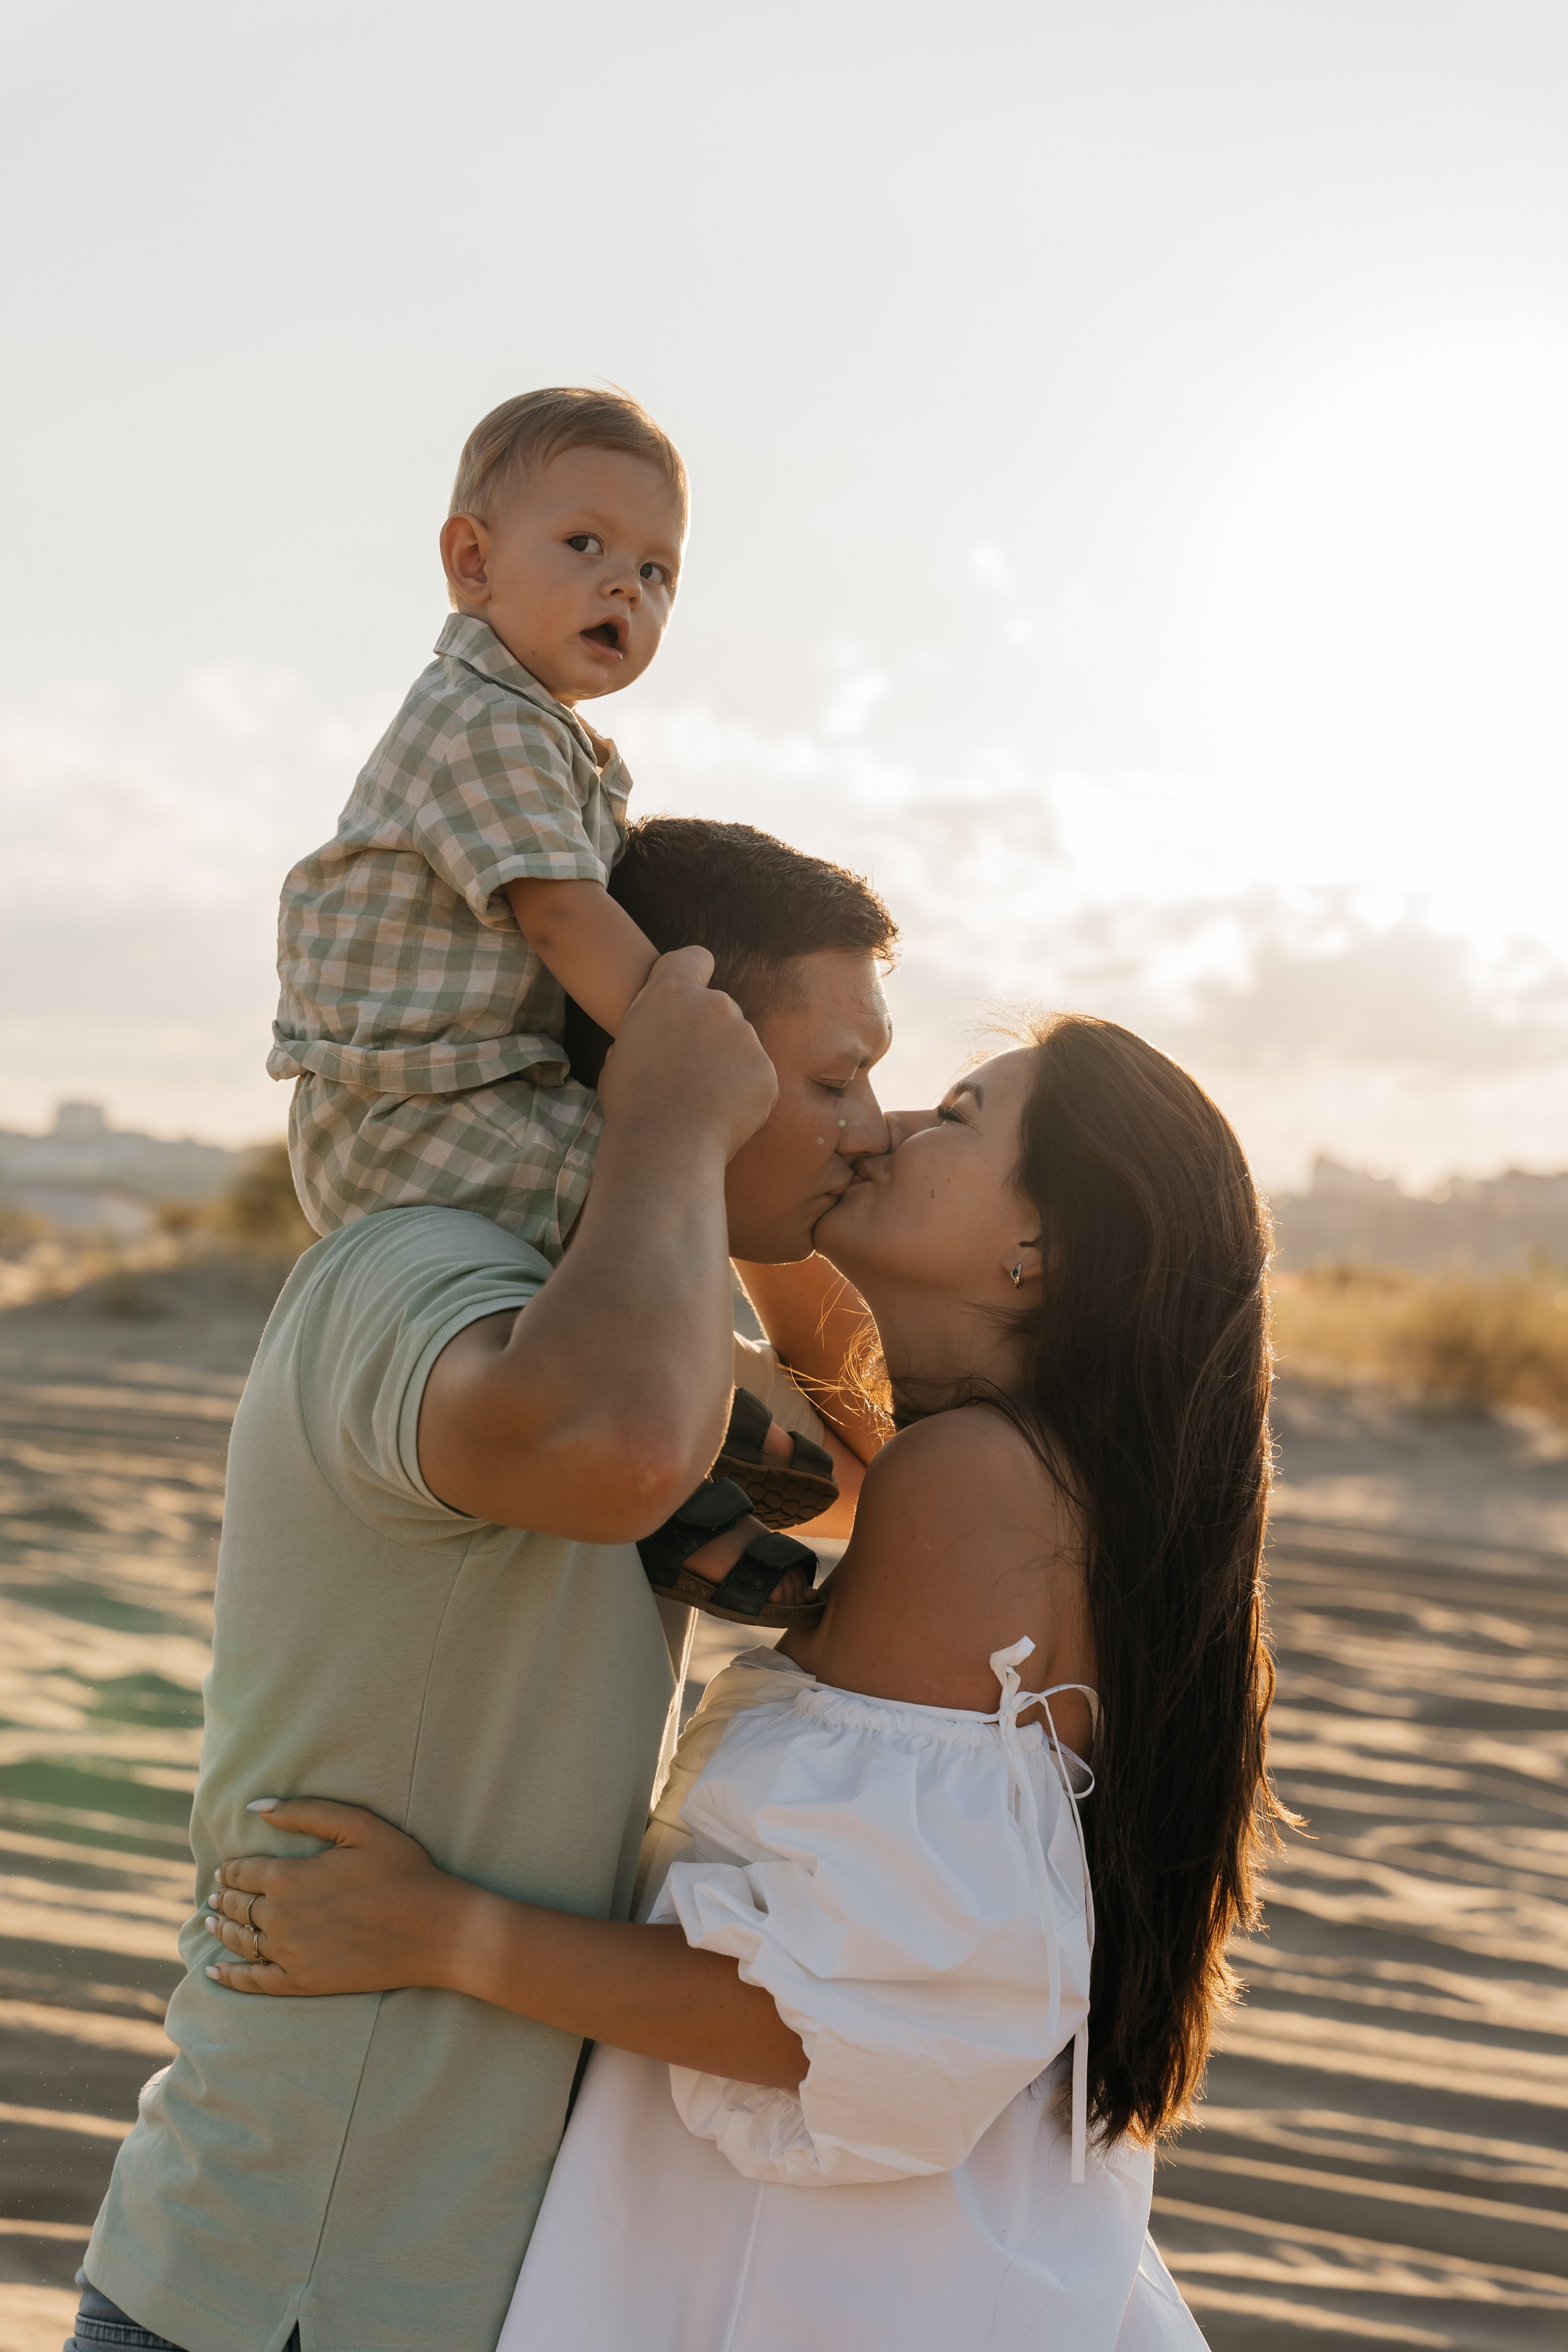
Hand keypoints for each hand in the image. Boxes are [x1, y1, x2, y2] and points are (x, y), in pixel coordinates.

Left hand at [204, 1799, 463, 1997]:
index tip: (226, 1870)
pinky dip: (229, 1976)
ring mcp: (289, 1954)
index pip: (243, 1873)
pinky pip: (253, 1982)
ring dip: (221, 1929)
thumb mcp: (358, 1826)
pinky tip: (215, 1970)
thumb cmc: (402, 1870)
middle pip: (236, 1907)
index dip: (230, 1870)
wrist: (434, 1930)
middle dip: (223, 1898)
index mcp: (289, 1878)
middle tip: (216, 1894)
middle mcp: (280, 1918)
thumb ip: (304, 1812)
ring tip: (211, 1922)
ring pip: (240, 1941)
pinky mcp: (302, 1982)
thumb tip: (256, 1807)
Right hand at [599, 946, 776, 1158]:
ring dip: (727, 1066)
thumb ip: (648, 1031)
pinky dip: (744, 1095)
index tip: (691, 996)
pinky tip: (720, 1116)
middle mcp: (714, 1005)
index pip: (694, 958)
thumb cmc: (632, 1103)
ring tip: (701, 1102)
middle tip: (688, 1074)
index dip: (695, 972)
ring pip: (740, 1046)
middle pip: (719, 1009)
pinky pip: (756, 1077)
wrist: (665, 1145)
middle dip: (709, 1035)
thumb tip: (657, 1038)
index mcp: (671, 994)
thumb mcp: (622, 1053)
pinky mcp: (766, 1070)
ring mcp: (745, 1036)